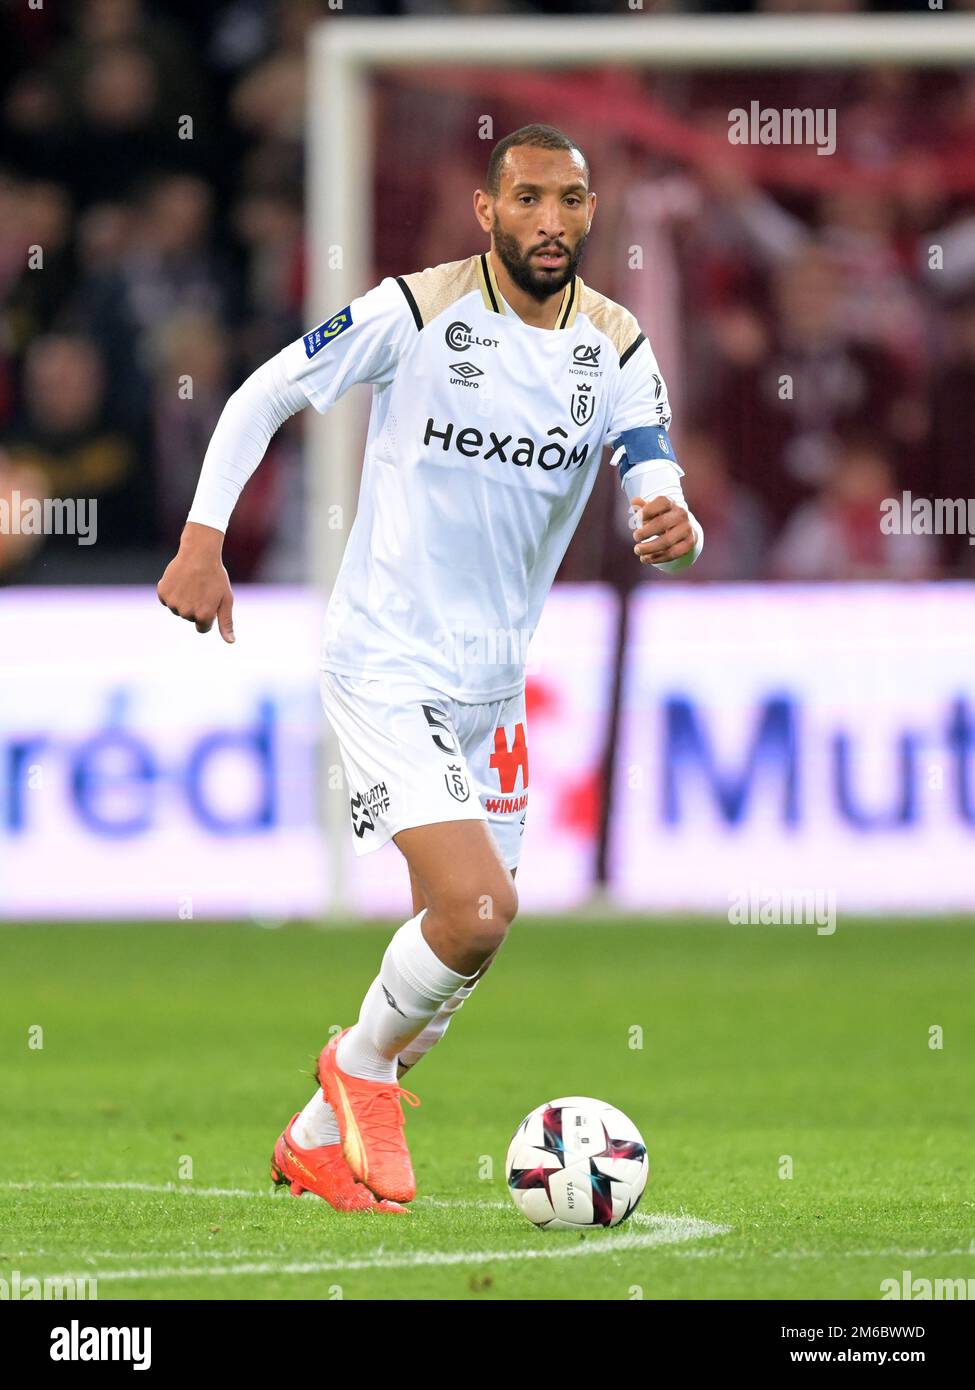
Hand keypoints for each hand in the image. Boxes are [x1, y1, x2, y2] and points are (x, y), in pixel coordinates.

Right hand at [156, 522, 234, 641]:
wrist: (199, 553)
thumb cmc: (216, 577)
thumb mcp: (226, 599)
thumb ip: (226, 622)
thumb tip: (230, 642)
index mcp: (203, 616)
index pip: (202, 628)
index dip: (207, 615)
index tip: (210, 601)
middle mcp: (187, 612)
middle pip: (190, 618)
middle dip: (195, 606)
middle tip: (201, 589)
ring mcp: (173, 603)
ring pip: (177, 609)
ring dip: (183, 599)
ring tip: (191, 583)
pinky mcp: (163, 593)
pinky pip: (166, 599)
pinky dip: (172, 591)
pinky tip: (180, 580)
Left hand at [629, 495, 695, 565]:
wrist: (684, 528)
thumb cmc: (662, 518)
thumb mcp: (653, 511)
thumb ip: (642, 507)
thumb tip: (634, 502)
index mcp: (671, 503)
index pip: (661, 502)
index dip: (647, 511)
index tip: (637, 519)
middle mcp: (681, 514)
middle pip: (662, 523)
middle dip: (645, 532)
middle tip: (635, 537)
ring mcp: (687, 529)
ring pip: (667, 541)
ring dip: (649, 548)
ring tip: (637, 550)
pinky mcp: (689, 543)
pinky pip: (672, 553)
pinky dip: (657, 558)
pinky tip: (645, 558)